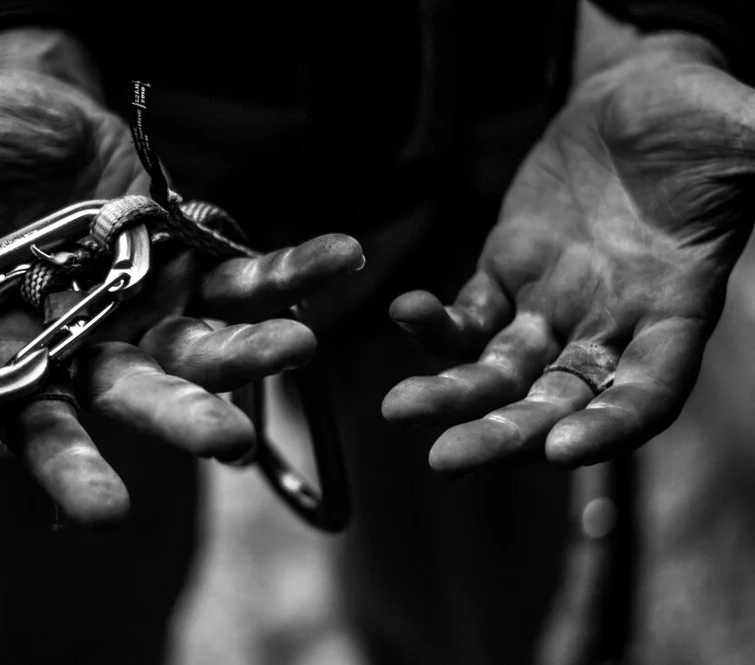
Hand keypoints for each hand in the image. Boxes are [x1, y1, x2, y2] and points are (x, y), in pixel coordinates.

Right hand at [0, 28, 363, 521]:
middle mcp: (82, 345)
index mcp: (7, 342)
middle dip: (177, 419)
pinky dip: (292, 272)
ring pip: (201, 350)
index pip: (27, 419)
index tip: (103, 509)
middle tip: (229, 442)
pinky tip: (342, 257)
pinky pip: (248, 279)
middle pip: (129, 396)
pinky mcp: (193, 271)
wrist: (42, 121)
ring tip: (300, 344)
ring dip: (251, 353)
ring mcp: (145, 312)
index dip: (61, 463)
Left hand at [382, 38, 754, 473]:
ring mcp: (553, 305)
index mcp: (674, 310)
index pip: (647, 391)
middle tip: (445, 461)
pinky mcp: (506, 275)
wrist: (634, 99)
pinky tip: (405, 313)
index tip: (562, 452)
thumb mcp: (742, 136)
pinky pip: (467, 315)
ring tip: (399, 407)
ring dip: (452, 396)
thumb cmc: (697, 118)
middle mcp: (609, 325)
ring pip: (499, 372)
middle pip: (554, 402)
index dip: (610, 426)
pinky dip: (435, 325)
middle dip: (502, 435)